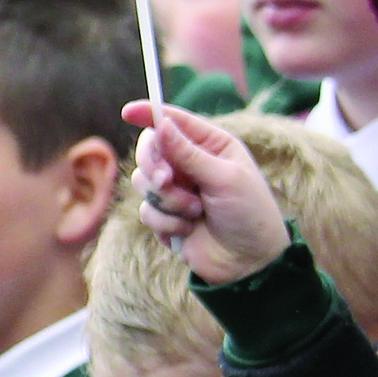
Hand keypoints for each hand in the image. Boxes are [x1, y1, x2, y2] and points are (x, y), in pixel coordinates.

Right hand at [125, 101, 291, 285]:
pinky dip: (166, 221)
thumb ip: (188, 153)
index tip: (128, 113)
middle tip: (167, 180)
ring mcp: (176, 190)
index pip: (174, 121)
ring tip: (195, 212)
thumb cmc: (249, 214)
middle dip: (155, 167)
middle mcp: (190, 164)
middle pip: (150, 150)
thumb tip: (161, 124)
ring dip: (167, 200)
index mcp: (211, 145)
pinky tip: (189, 230)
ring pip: (143, 182)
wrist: (248, 263)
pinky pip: (146, 210)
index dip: (150, 114)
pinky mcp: (165, 216)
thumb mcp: (224, 178)